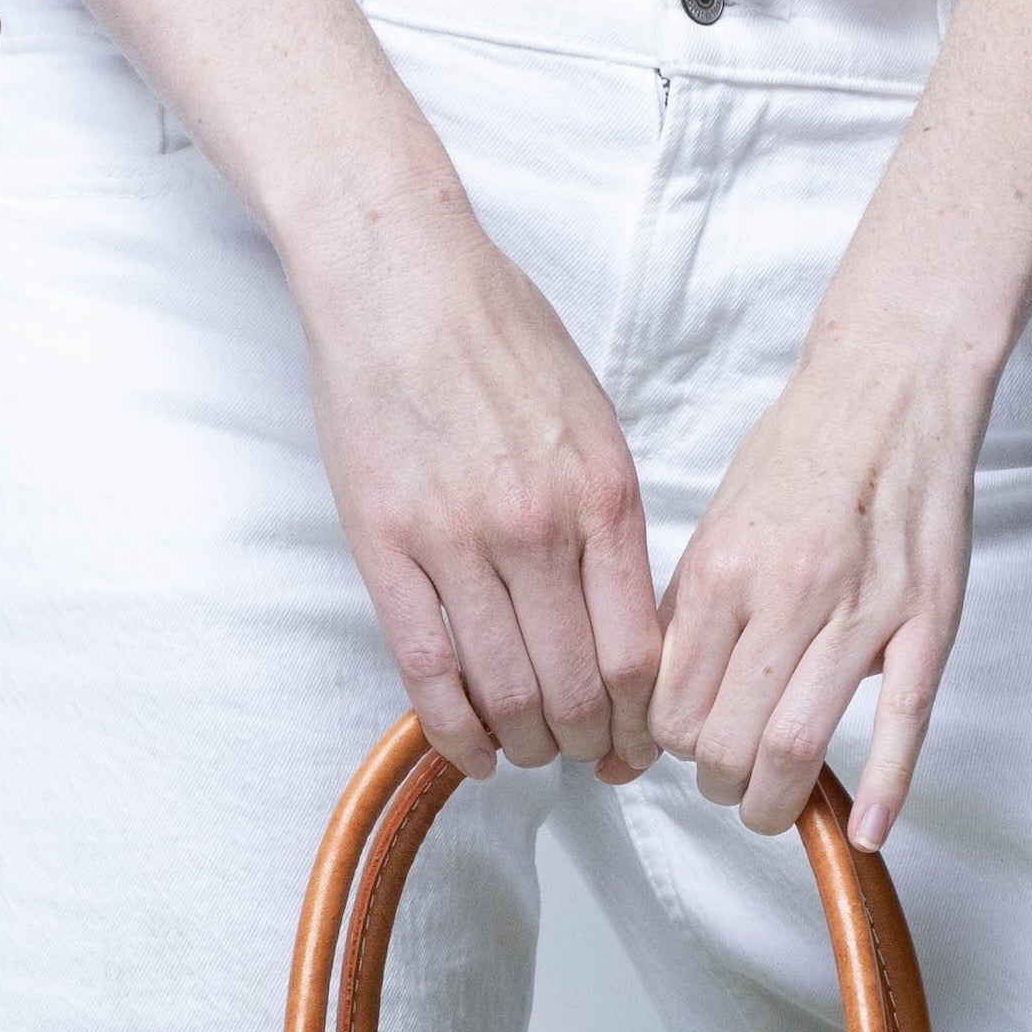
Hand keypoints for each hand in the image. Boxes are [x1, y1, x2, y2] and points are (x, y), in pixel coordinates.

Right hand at [292, 189, 663, 783]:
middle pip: (579, 690)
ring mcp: (458, 540)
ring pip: (508, 694)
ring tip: (531, 751)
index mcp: (603, 497)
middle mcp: (538, 527)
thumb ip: (612, 522)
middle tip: (586, 758)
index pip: (641, 655)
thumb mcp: (593, 423)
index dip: (644, 725)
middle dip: (590, 746)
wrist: (400, 273)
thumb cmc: (500, 338)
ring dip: (527, 745)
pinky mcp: (387, 545)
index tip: (639, 746)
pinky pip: (427, 672)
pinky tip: (474, 754)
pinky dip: (455, 733)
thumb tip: (626, 620)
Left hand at [650, 338, 986, 846]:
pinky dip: (883, 791)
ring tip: (774, 805)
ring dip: (775, 803)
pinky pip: (903, 723)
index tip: (689, 749)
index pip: (672, 708)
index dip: (674, 748)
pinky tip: (866, 832)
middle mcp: (786, 592)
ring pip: (796, 747)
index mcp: (722, 570)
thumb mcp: (718, 526)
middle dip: (719, 786)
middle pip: (727, 742)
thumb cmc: (803, 456)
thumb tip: (649, 713)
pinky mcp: (928, 620)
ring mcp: (863, 610)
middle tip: (730, 784)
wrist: (891, 386)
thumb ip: (685, 620)